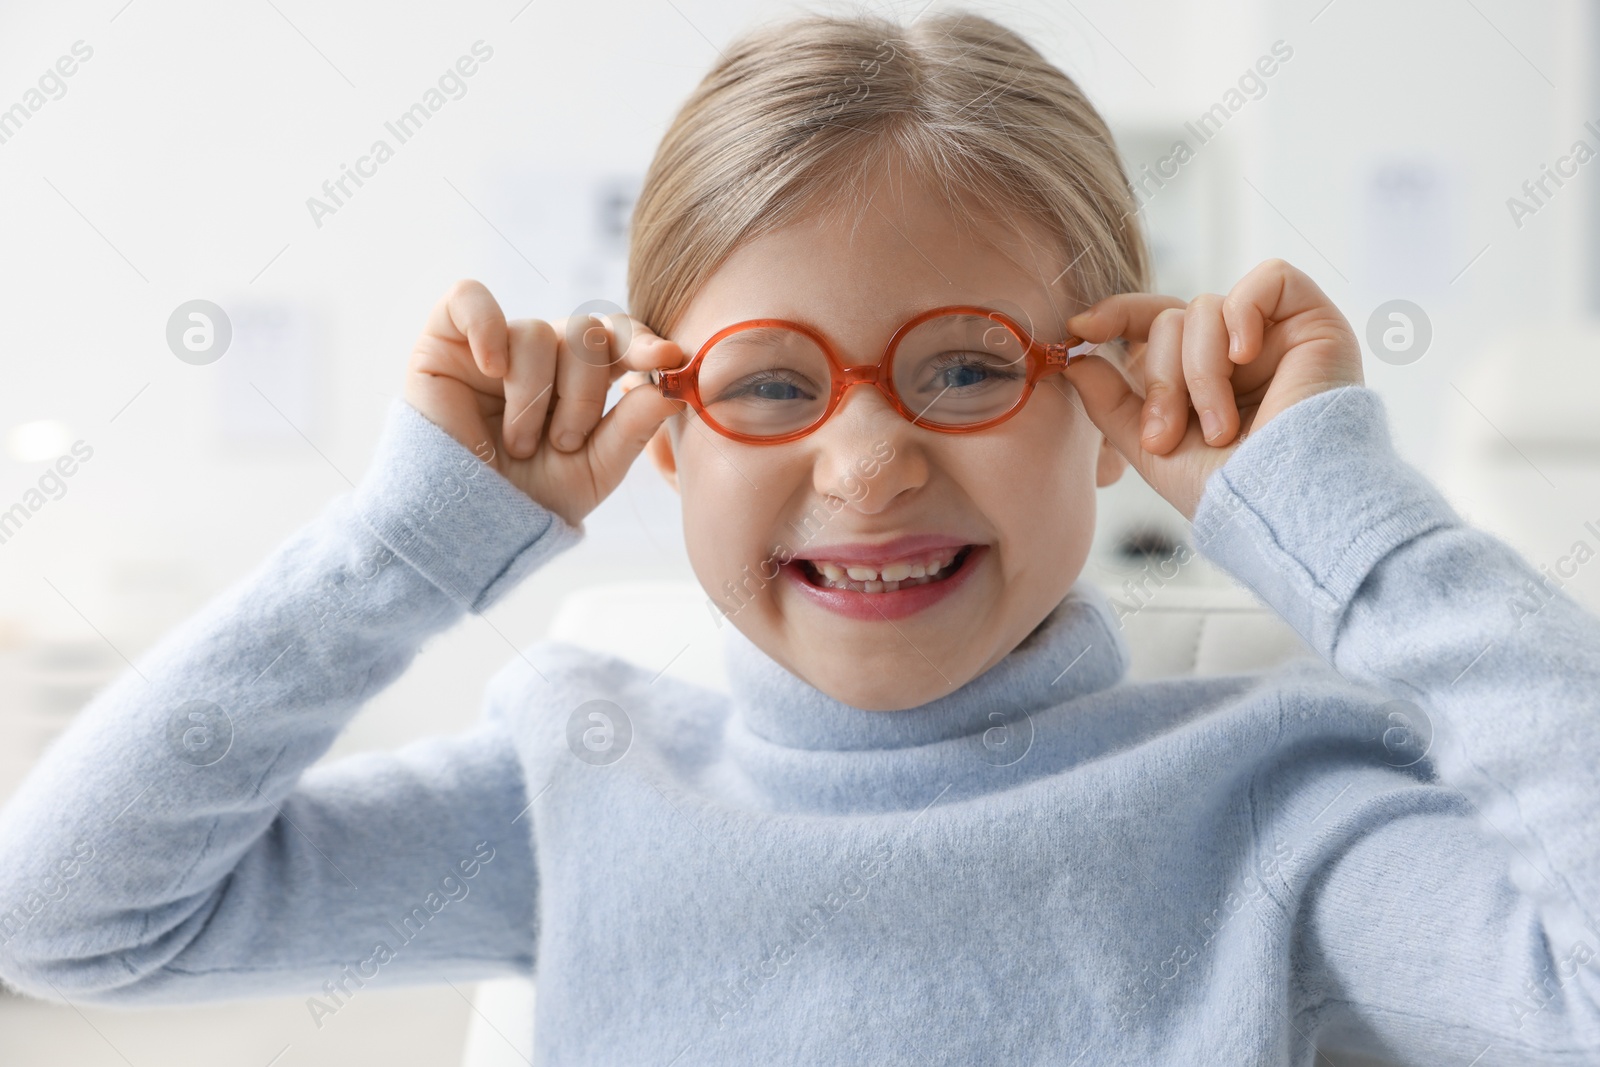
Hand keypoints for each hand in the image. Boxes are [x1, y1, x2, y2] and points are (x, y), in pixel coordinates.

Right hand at [402, 280, 685, 527]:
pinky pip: (470, 298)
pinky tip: (491, 369)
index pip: (620, 338)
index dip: (644, 343)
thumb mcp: (596, 468)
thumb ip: (635, 425)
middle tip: (563, 442)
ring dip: (534, 395)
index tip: (669, 360)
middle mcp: (543, 356)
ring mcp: (495, 345)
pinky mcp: (444, 340)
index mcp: (582, 379)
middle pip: (585, 334)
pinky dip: (485, 325)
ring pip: (537, 332)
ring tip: (518, 444)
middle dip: (584, 391)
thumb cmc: (531, 500)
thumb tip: (675, 383)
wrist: (467, 524)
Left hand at [1060, 258, 1363, 520]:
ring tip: (1221, 428)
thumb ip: (1112, 402)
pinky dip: (1244, 313)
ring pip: (1205, 307)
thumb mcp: (1152, 450)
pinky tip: (1246, 357)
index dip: (1117, 315)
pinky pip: (1268, 278)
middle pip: (1171, 320)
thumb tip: (1076, 360)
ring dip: (1199, 372)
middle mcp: (1238, 353)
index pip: (1154, 325)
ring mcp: (1275, 336)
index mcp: (1202, 378)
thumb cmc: (1227, 492)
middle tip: (1167, 436)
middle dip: (1160, 380)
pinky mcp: (1314, 322)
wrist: (1284, 508)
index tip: (1080, 329)